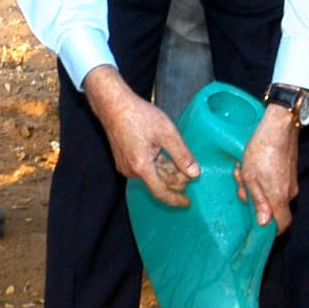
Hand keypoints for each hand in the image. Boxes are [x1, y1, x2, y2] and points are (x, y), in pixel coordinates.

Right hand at [85, 68, 199, 207]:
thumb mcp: (167, 133)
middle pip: (157, 184)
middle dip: (174, 181)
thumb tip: (194, 173)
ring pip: (151, 176)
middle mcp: (131, 171)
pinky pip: (144, 169)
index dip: (176, 200)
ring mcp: (125, 166)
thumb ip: (182, 155)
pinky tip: (165, 157)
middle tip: (190, 171)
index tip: (188, 203)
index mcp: (142, 167)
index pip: (161, 193)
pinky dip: (157, 167)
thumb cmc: (138, 115)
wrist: (113, 105)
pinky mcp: (123, 159)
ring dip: (166, 172)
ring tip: (180, 162)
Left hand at [235, 105, 300, 229]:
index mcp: (279, 197)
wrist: (279, 126)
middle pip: (273, 207)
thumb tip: (264, 221)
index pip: (282, 224)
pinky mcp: (291, 170)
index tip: (257, 225)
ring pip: (272, 192)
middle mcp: (289, 192)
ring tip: (242, 171)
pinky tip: (251, 164)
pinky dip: (263, 178)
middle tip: (241, 187)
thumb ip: (258, 200)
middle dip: (255, 200)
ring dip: (256, 186)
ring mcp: (292, 180)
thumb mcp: (250, 177)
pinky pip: (276, 181)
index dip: (271, 229)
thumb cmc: (261, 150)